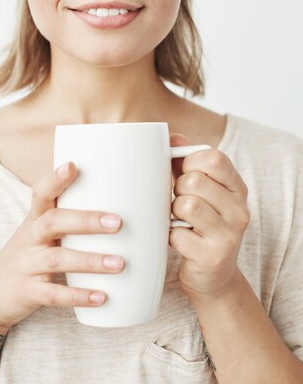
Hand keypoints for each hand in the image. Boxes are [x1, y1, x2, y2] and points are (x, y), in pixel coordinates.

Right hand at [0, 162, 124, 328]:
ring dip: (90, 261)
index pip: (41, 194)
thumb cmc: (26, 258)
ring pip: (57, 259)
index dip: (55, 180)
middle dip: (86, 221)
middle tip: (117, 222)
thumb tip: (116, 208)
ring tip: (119, 263)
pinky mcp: (27, 293)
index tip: (73, 166)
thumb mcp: (37, 234)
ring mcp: (26, 266)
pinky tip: (101, 297)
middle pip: (53, 222)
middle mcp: (28, 239)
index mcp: (33, 220)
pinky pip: (53, 294)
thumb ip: (66, 220)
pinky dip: (77, 296)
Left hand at [169, 134, 249, 300]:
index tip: (183, 173)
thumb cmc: (199, 223)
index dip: (189, 162)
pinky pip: (177, 234)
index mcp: (237, 188)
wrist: (213, 276)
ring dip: (173, 212)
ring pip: (186, 205)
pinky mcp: (213, 257)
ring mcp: (229, 235)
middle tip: (180, 203)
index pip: (214, 158)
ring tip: (179, 220)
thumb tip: (171, 137)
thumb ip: (184, 162)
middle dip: (177, 190)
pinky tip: (180, 240)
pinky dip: (171, 236)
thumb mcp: (199, 190)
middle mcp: (240, 210)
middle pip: (194, 181)